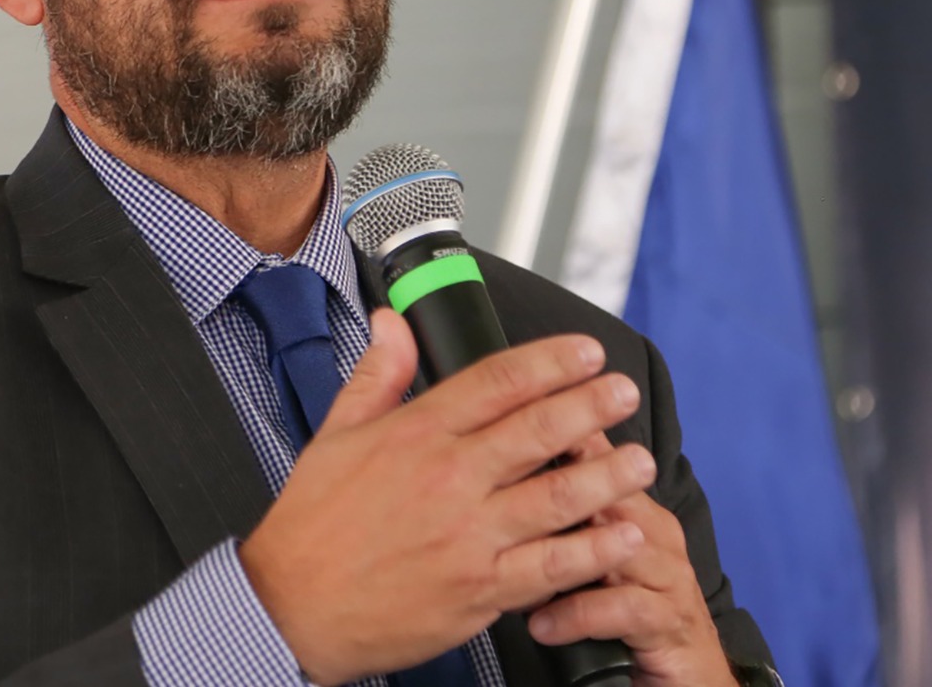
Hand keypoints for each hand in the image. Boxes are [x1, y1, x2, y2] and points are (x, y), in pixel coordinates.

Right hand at [239, 308, 656, 684]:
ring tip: (641, 460)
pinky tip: (623, 533)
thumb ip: (377, 375)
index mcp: (415, 434)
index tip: (585, 351)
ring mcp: (467, 536)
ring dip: (608, 474)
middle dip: (593, 406)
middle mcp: (448, 478)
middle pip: (538, 429)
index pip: (496, 381)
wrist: (290, 608)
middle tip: (624, 392)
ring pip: (557, 495)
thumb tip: (393, 322)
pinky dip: (593, 549)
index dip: (550, 361)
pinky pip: (551, 565)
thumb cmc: (311, 526)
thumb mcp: (334, 434)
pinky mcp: (478, 590)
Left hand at [524, 433, 737, 686]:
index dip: (561, 435)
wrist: (691, 673)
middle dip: (563, 483)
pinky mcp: (670, 623)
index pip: (601, 457)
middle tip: (505, 486)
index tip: (508, 424)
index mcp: (636, 510)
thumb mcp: (596, 560)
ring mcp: (668, 576)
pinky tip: (540, 626)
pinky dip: (578, 616)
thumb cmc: (629, 608)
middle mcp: (656, 532)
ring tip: (513, 564)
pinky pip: (623, 609)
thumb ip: (565, 523)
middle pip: (613, 490)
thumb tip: (503, 487)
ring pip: (619, 544)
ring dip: (565, 554)